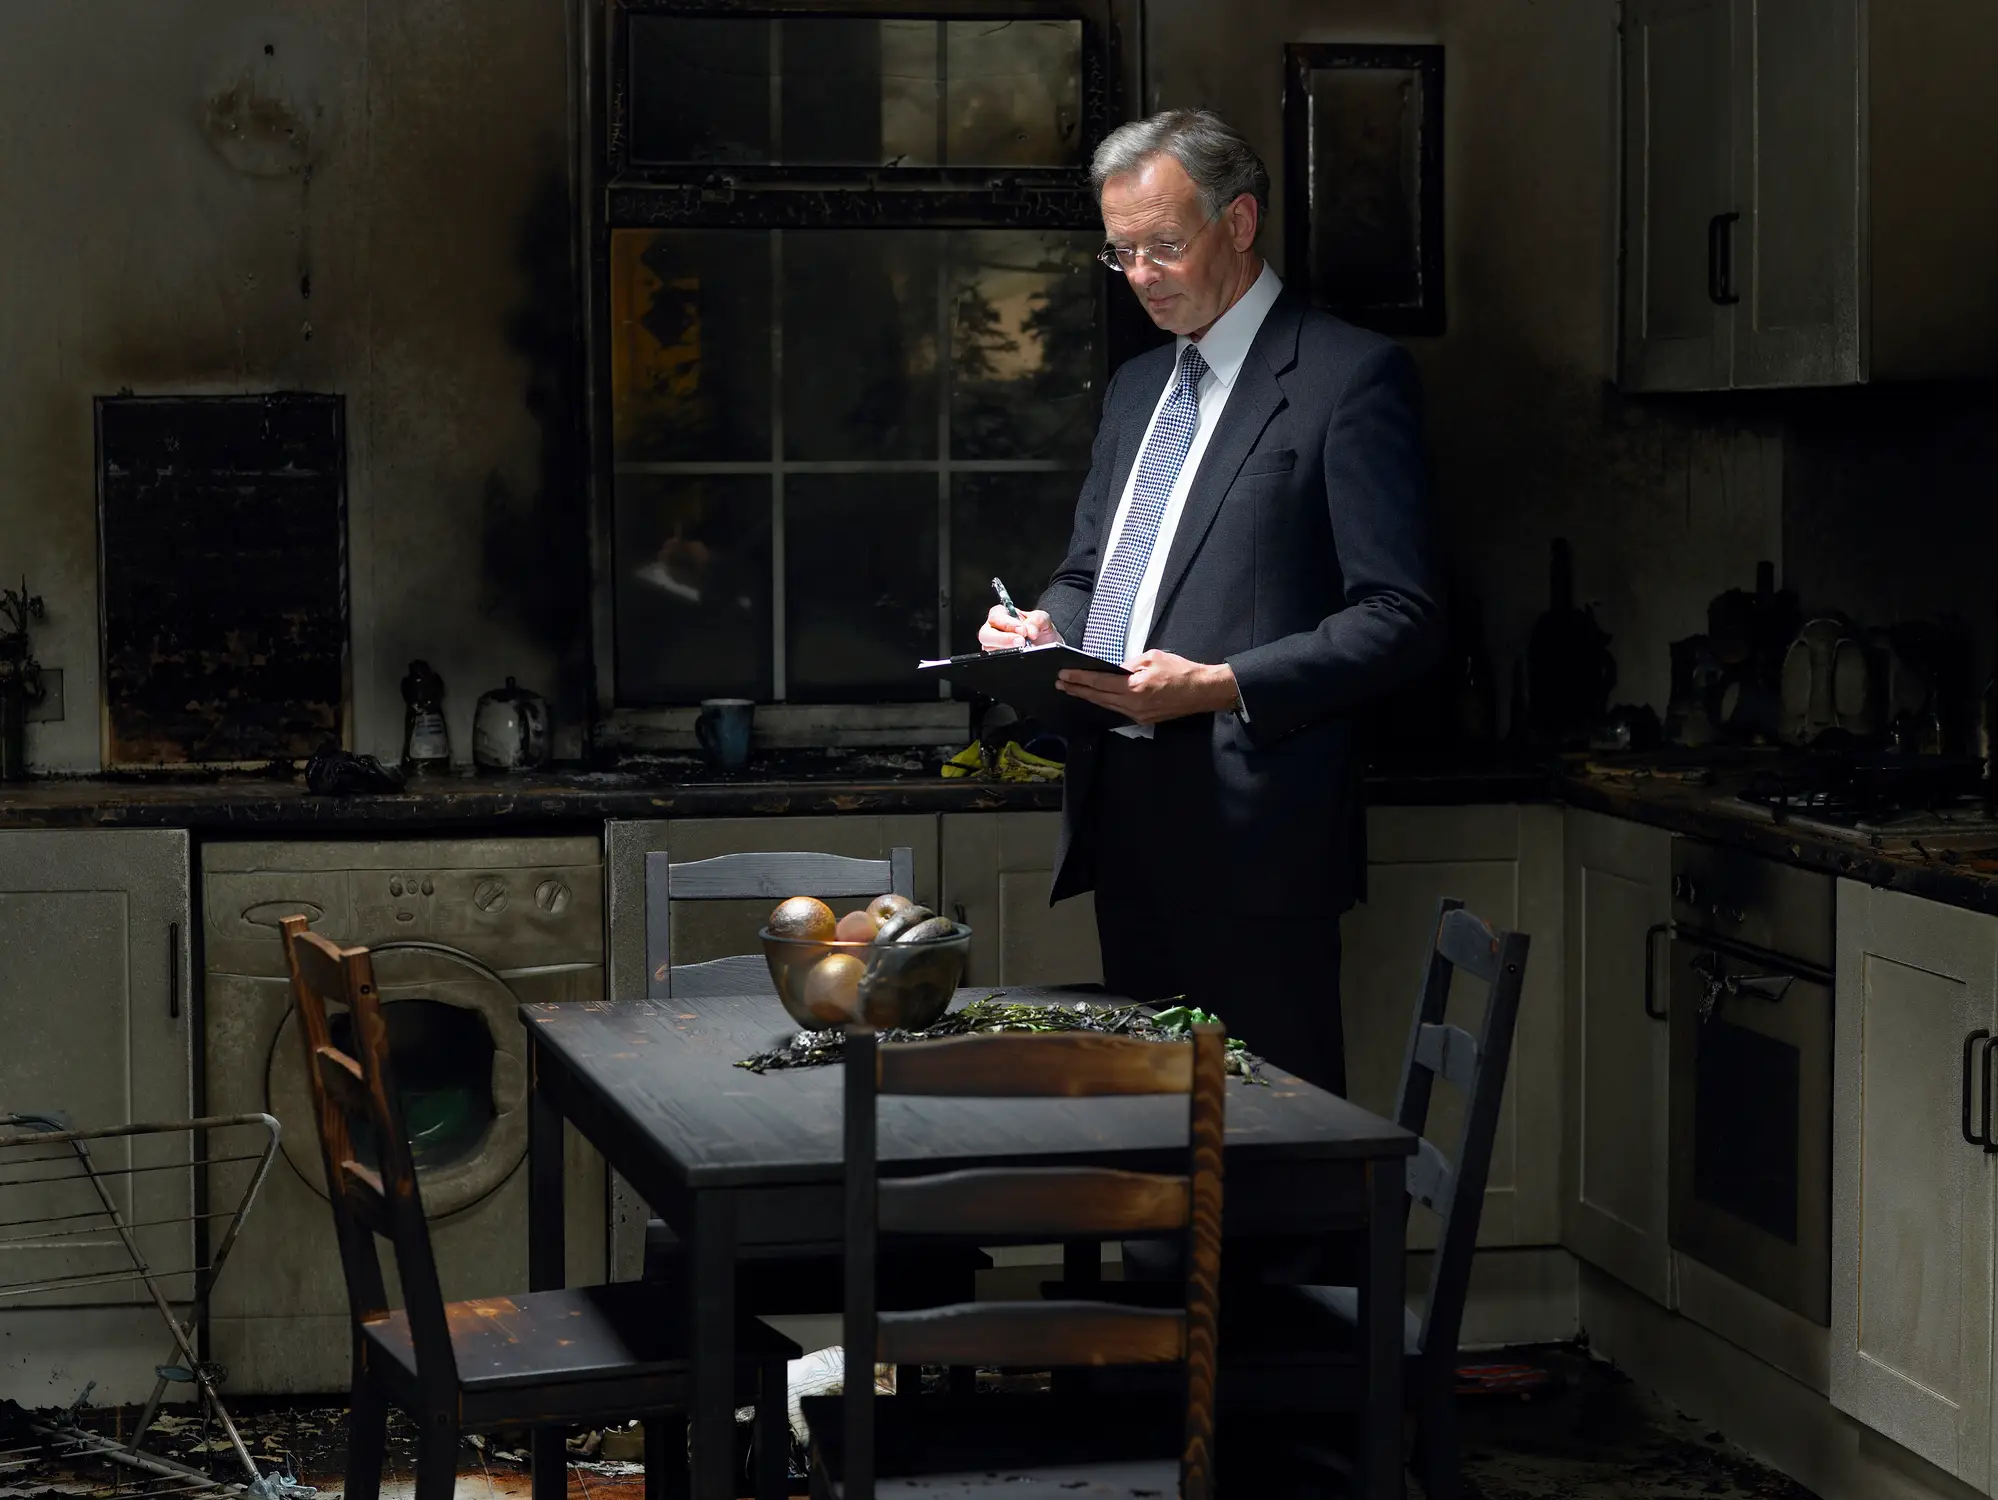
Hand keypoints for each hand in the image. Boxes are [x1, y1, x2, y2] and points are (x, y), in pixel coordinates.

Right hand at [979, 604, 1060, 651]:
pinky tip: (1020, 657)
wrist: (1046, 646)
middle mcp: (994, 630)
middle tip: (1021, 642)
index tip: (1023, 630)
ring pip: (989, 649)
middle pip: (985, 634)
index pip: (995, 616)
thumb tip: (1029, 630)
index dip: (1007, 623)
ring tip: (1023, 649)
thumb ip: (1037, 620)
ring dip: (1006, 650)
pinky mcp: (997, 659)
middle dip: (1003, 639)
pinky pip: (996, 660)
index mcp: (1002, 615)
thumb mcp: (1043, 620)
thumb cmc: (1039, 631)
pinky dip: (1008, 659)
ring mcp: (993, 646)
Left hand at [1057, 650, 1240, 724]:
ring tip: (1072, 690)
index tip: (1063, 675)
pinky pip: (1118, 711)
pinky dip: (1105, 703)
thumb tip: (1115, 670)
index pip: (1099, 683)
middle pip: (1098, 697)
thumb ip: (1129, 664)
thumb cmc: (1180, 670)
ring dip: (1089, 697)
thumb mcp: (1152, 658)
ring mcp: (1137, 715)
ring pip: (1106, 706)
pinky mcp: (1143, 719)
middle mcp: (1132, 705)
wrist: (1202, 691)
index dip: (1079, 679)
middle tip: (1060, 684)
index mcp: (1134, 688)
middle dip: (1078, 690)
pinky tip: (1096, 698)